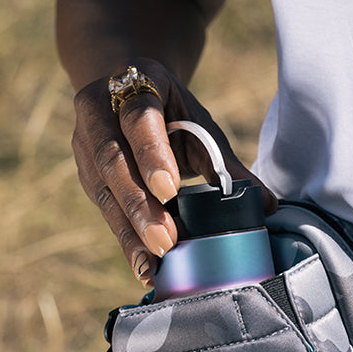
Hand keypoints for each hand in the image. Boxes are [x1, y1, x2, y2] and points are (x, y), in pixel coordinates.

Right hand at [70, 57, 275, 286]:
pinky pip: (104, 212)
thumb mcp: (197, 126)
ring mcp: (86, 146)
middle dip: (140, 205)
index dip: (152, 154)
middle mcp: (99, 113)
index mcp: (135, 85)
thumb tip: (267, 204)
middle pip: (114, 160)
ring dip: (129, 230)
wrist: (127, 97)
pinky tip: (143, 266)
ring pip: (104, 191)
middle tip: (165, 240)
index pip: (139, 118)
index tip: (170, 190)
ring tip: (152, 262)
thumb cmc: (170, 113)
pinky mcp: (87, 178)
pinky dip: (125, 241)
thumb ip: (225, 163)